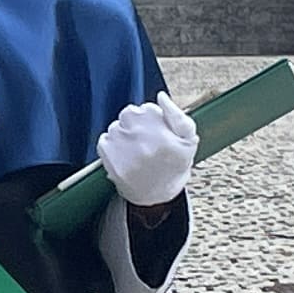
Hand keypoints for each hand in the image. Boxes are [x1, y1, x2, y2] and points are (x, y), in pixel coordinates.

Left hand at [97, 94, 199, 210]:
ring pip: (116, 127)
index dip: (151, 119)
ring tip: (135, 152)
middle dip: (135, 124)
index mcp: (161, 130)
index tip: (156, 132)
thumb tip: (161, 96)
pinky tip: (124, 157)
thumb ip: (177, 115)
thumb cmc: (174, 165)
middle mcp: (140, 137)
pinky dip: (111, 145)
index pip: (145, 108)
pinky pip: (104, 140)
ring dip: (123, 135)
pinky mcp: (108, 159)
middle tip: (145, 143)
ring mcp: (122, 148)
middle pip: (129, 115)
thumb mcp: (188, 140)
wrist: (157, 196)